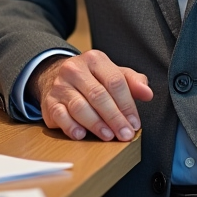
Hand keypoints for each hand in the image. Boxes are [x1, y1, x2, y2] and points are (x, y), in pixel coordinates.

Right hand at [31, 50, 152, 141]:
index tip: (134, 123)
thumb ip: (132, 82)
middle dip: (114, 118)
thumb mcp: (113, 74)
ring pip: (80, 106)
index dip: (127, 105)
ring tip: (108, 136)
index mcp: (94, 59)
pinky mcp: (49, 101)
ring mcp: (60, 85)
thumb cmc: (91, 79)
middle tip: (125, 134)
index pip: (115, 82)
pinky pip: (60, 115)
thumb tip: (147, 93)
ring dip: (96, 124)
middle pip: (98, 95)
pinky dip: (71, 127)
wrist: (55, 76)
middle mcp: (74, 69)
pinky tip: (81, 134)